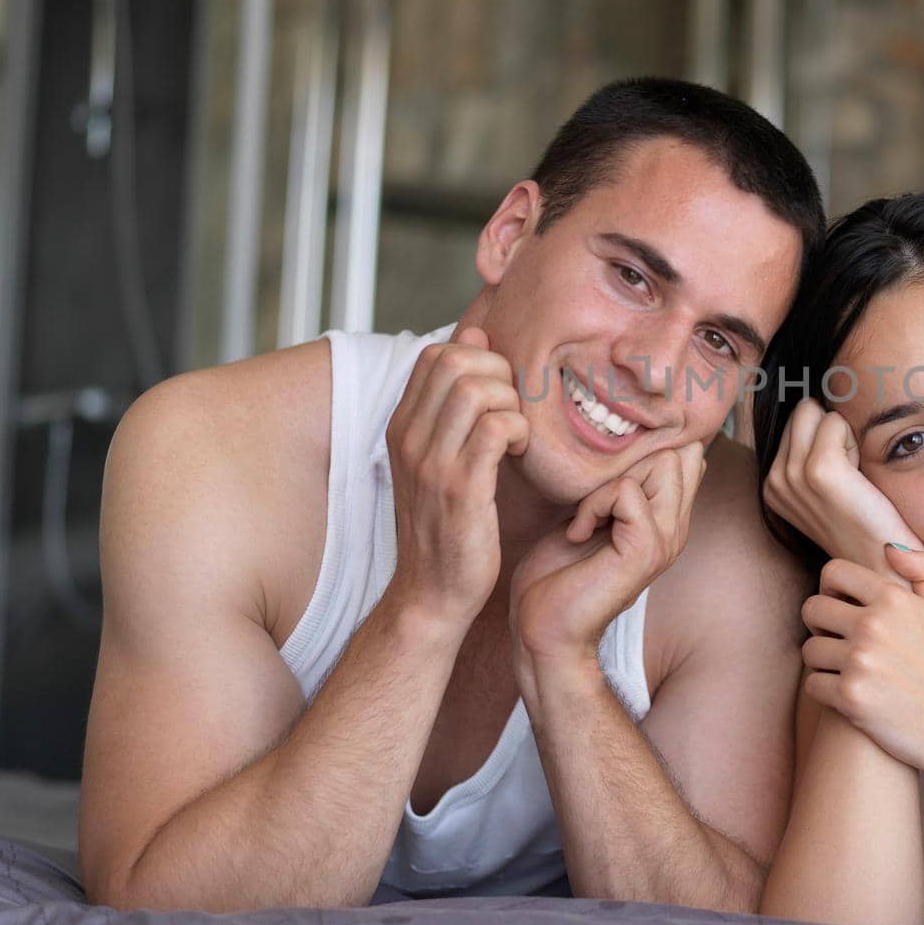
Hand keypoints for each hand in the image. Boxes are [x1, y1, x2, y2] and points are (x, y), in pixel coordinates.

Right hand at [383, 325, 527, 624]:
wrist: (432, 593)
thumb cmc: (447, 523)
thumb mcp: (441, 455)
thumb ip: (453, 397)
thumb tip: (473, 331)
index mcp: (402, 426)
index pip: (436, 354)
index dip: (478, 359)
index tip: (498, 395)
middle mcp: (409, 438)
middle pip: (457, 360)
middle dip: (500, 374)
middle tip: (513, 412)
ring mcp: (431, 463)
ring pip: (478, 388)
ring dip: (512, 403)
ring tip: (518, 434)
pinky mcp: (461, 489)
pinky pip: (497, 428)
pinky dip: (520, 431)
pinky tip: (521, 454)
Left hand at [511, 442, 706, 673]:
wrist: (545, 629)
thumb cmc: (558, 574)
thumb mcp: (593, 515)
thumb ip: (619, 488)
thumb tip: (625, 449)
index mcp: (668, 518)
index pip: (688, 454)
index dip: (645, 449)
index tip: (604, 480)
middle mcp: (676, 528)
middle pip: (676, 452)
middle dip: (628, 463)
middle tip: (595, 503)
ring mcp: (666, 539)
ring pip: (661, 464)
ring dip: (609, 484)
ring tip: (587, 518)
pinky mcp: (646, 549)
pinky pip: (626, 492)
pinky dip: (593, 506)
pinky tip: (578, 534)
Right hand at [763, 399, 922, 571]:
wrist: (883, 567)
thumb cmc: (866, 524)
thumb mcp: (826, 490)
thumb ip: (811, 453)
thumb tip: (818, 403)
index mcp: (772, 485)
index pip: (796, 421)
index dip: (826, 438)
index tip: (842, 479)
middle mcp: (774, 480)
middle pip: (803, 410)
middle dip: (830, 430)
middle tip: (850, 474)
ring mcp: (792, 475)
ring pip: (818, 412)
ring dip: (843, 435)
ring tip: (854, 477)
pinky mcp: (820, 471)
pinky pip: (837, 422)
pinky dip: (855, 441)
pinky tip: (860, 478)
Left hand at [801, 545, 923, 778]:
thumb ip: (923, 570)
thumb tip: (888, 548)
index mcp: (893, 598)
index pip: (833, 572)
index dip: (832, 589)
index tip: (842, 608)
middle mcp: (873, 624)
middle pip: (812, 609)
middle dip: (821, 626)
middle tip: (839, 642)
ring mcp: (860, 661)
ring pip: (809, 649)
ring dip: (822, 662)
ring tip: (845, 671)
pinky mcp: (850, 696)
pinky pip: (812, 684)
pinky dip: (825, 691)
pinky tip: (847, 695)